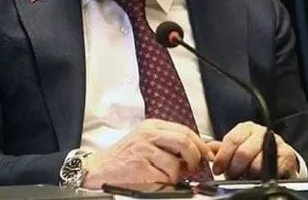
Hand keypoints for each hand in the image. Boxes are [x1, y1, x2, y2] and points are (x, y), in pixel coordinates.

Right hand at [83, 119, 213, 188]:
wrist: (100, 169)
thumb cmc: (124, 157)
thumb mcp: (146, 141)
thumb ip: (168, 142)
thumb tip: (198, 151)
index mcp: (151, 126)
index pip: (184, 130)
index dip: (200, 144)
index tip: (207, 155)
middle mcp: (147, 135)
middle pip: (184, 141)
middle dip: (194, 158)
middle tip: (192, 168)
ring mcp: (143, 150)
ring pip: (176, 163)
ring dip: (175, 174)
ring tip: (164, 174)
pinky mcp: (141, 166)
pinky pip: (165, 177)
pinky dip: (165, 182)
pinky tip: (154, 178)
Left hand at [210, 121, 297, 178]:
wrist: (278, 156)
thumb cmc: (253, 150)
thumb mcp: (236, 146)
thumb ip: (221, 148)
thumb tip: (206, 150)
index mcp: (245, 128)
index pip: (231, 140)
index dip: (222, 157)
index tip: (217, 168)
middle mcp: (261, 133)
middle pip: (243, 152)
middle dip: (234, 167)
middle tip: (231, 175)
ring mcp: (275, 143)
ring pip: (258, 163)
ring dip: (249, 173)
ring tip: (246, 175)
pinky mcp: (286, 156)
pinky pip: (272, 169)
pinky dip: (263, 175)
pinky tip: (258, 176)